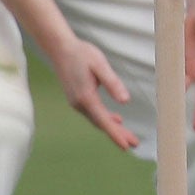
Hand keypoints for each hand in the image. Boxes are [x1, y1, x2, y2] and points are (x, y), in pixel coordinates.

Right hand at [51, 32, 135, 149]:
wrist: (60, 48)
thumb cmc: (82, 54)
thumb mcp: (100, 65)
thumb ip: (113, 83)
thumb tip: (125, 101)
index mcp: (86, 97)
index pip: (103, 120)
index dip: (115, 134)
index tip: (126, 145)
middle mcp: (80, 104)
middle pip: (101, 124)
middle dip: (117, 135)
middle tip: (134, 144)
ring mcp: (77, 102)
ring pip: (97, 120)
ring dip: (112, 128)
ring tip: (128, 136)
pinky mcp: (77, 99)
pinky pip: (93, 114)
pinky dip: (105, 119)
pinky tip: (116, 119)